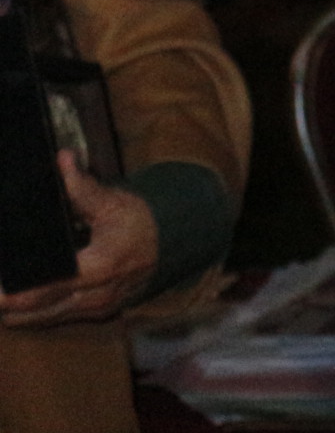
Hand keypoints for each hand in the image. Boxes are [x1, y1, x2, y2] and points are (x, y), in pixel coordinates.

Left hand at [0, 152, 159, 327]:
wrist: (172, 245)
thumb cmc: (141, 222)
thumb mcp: (114, 203)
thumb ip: (83, 188)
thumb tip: (62, 160)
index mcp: (99, 267)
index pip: (44, 287)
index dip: (12, 293)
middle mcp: (95, 295)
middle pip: (35, 309)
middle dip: (6, 304)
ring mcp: (96, 309)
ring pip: (41, 319)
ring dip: (15, 313)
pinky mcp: (95, 314)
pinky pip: (55, 318)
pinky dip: (33, 313)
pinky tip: (14, 306)